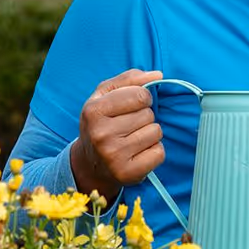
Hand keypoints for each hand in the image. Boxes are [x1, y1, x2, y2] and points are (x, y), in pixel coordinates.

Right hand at [70, 69, 164, 200]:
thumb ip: (129, 80)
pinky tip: (138, 153)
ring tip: (132, 139)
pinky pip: (159, 153)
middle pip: (149, 114)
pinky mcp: (127, 173)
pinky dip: (154, 151)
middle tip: (128, 126)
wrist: (89, 163)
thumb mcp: (105, 95)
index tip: (134, 105)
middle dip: (144, 118)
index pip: (140, 95)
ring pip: (156, 132)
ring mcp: (113, 155)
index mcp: (94, 110)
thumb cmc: (101, 123)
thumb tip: (157, 75)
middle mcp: (101, 133)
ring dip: (149, 134)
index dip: (143, 98)